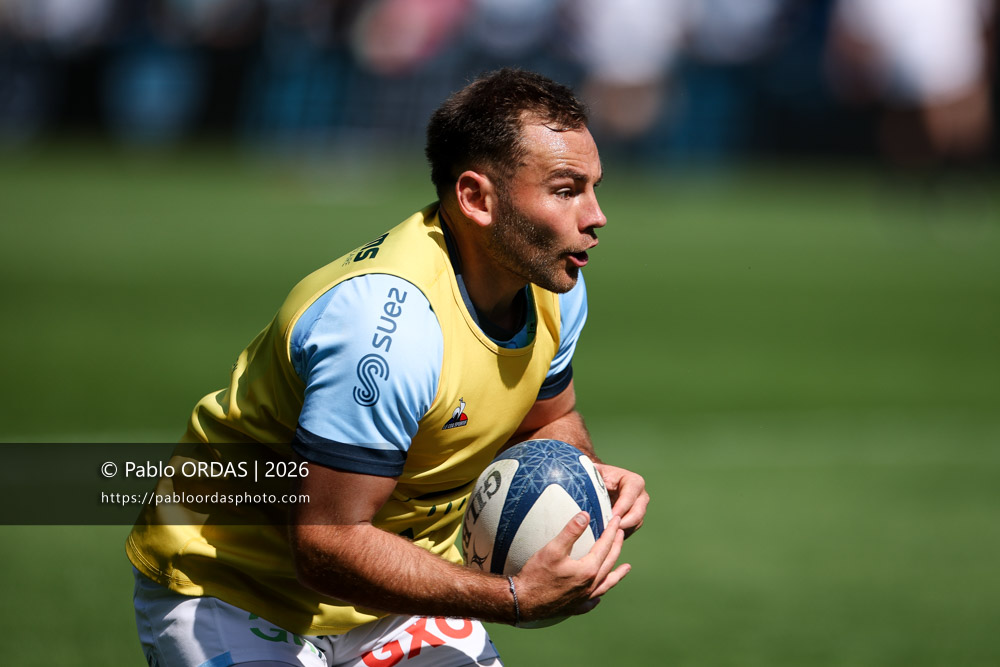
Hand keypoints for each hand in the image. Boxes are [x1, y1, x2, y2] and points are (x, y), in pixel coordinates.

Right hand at [512, 512, 627, 623]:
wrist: (523, 602)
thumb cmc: (537, 575)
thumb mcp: (552, 549)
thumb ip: (570, 531)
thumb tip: (585, 515)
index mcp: (588, 570)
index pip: (605, 546)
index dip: (611, 531)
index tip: (616, 519)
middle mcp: (590, 585)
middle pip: (609, 562)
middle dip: (616, 546)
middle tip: (621, 533)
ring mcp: (583, 598)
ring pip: (606, 584)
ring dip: (617, 574)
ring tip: (626, 568)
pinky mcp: (574, 607)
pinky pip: (591, 602)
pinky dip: (598, 596)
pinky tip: (598, 597)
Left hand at [595, 463, 647, 537]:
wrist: (603, 484)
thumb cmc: (600, 477)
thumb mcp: (598, 473)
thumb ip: (595, 472)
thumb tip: (592, 468)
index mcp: (634, 482)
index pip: (630, 496)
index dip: (622, 507)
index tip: (611, 516)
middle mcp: (641, 496)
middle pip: (638, 512)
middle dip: (625, 522)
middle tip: (611, 529)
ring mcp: (640, 508)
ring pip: (636, 523)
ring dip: (623, 530)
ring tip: (608, 534)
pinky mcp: (636, 519)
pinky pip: (631, 529)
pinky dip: (621, 534)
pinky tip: (609, 536)